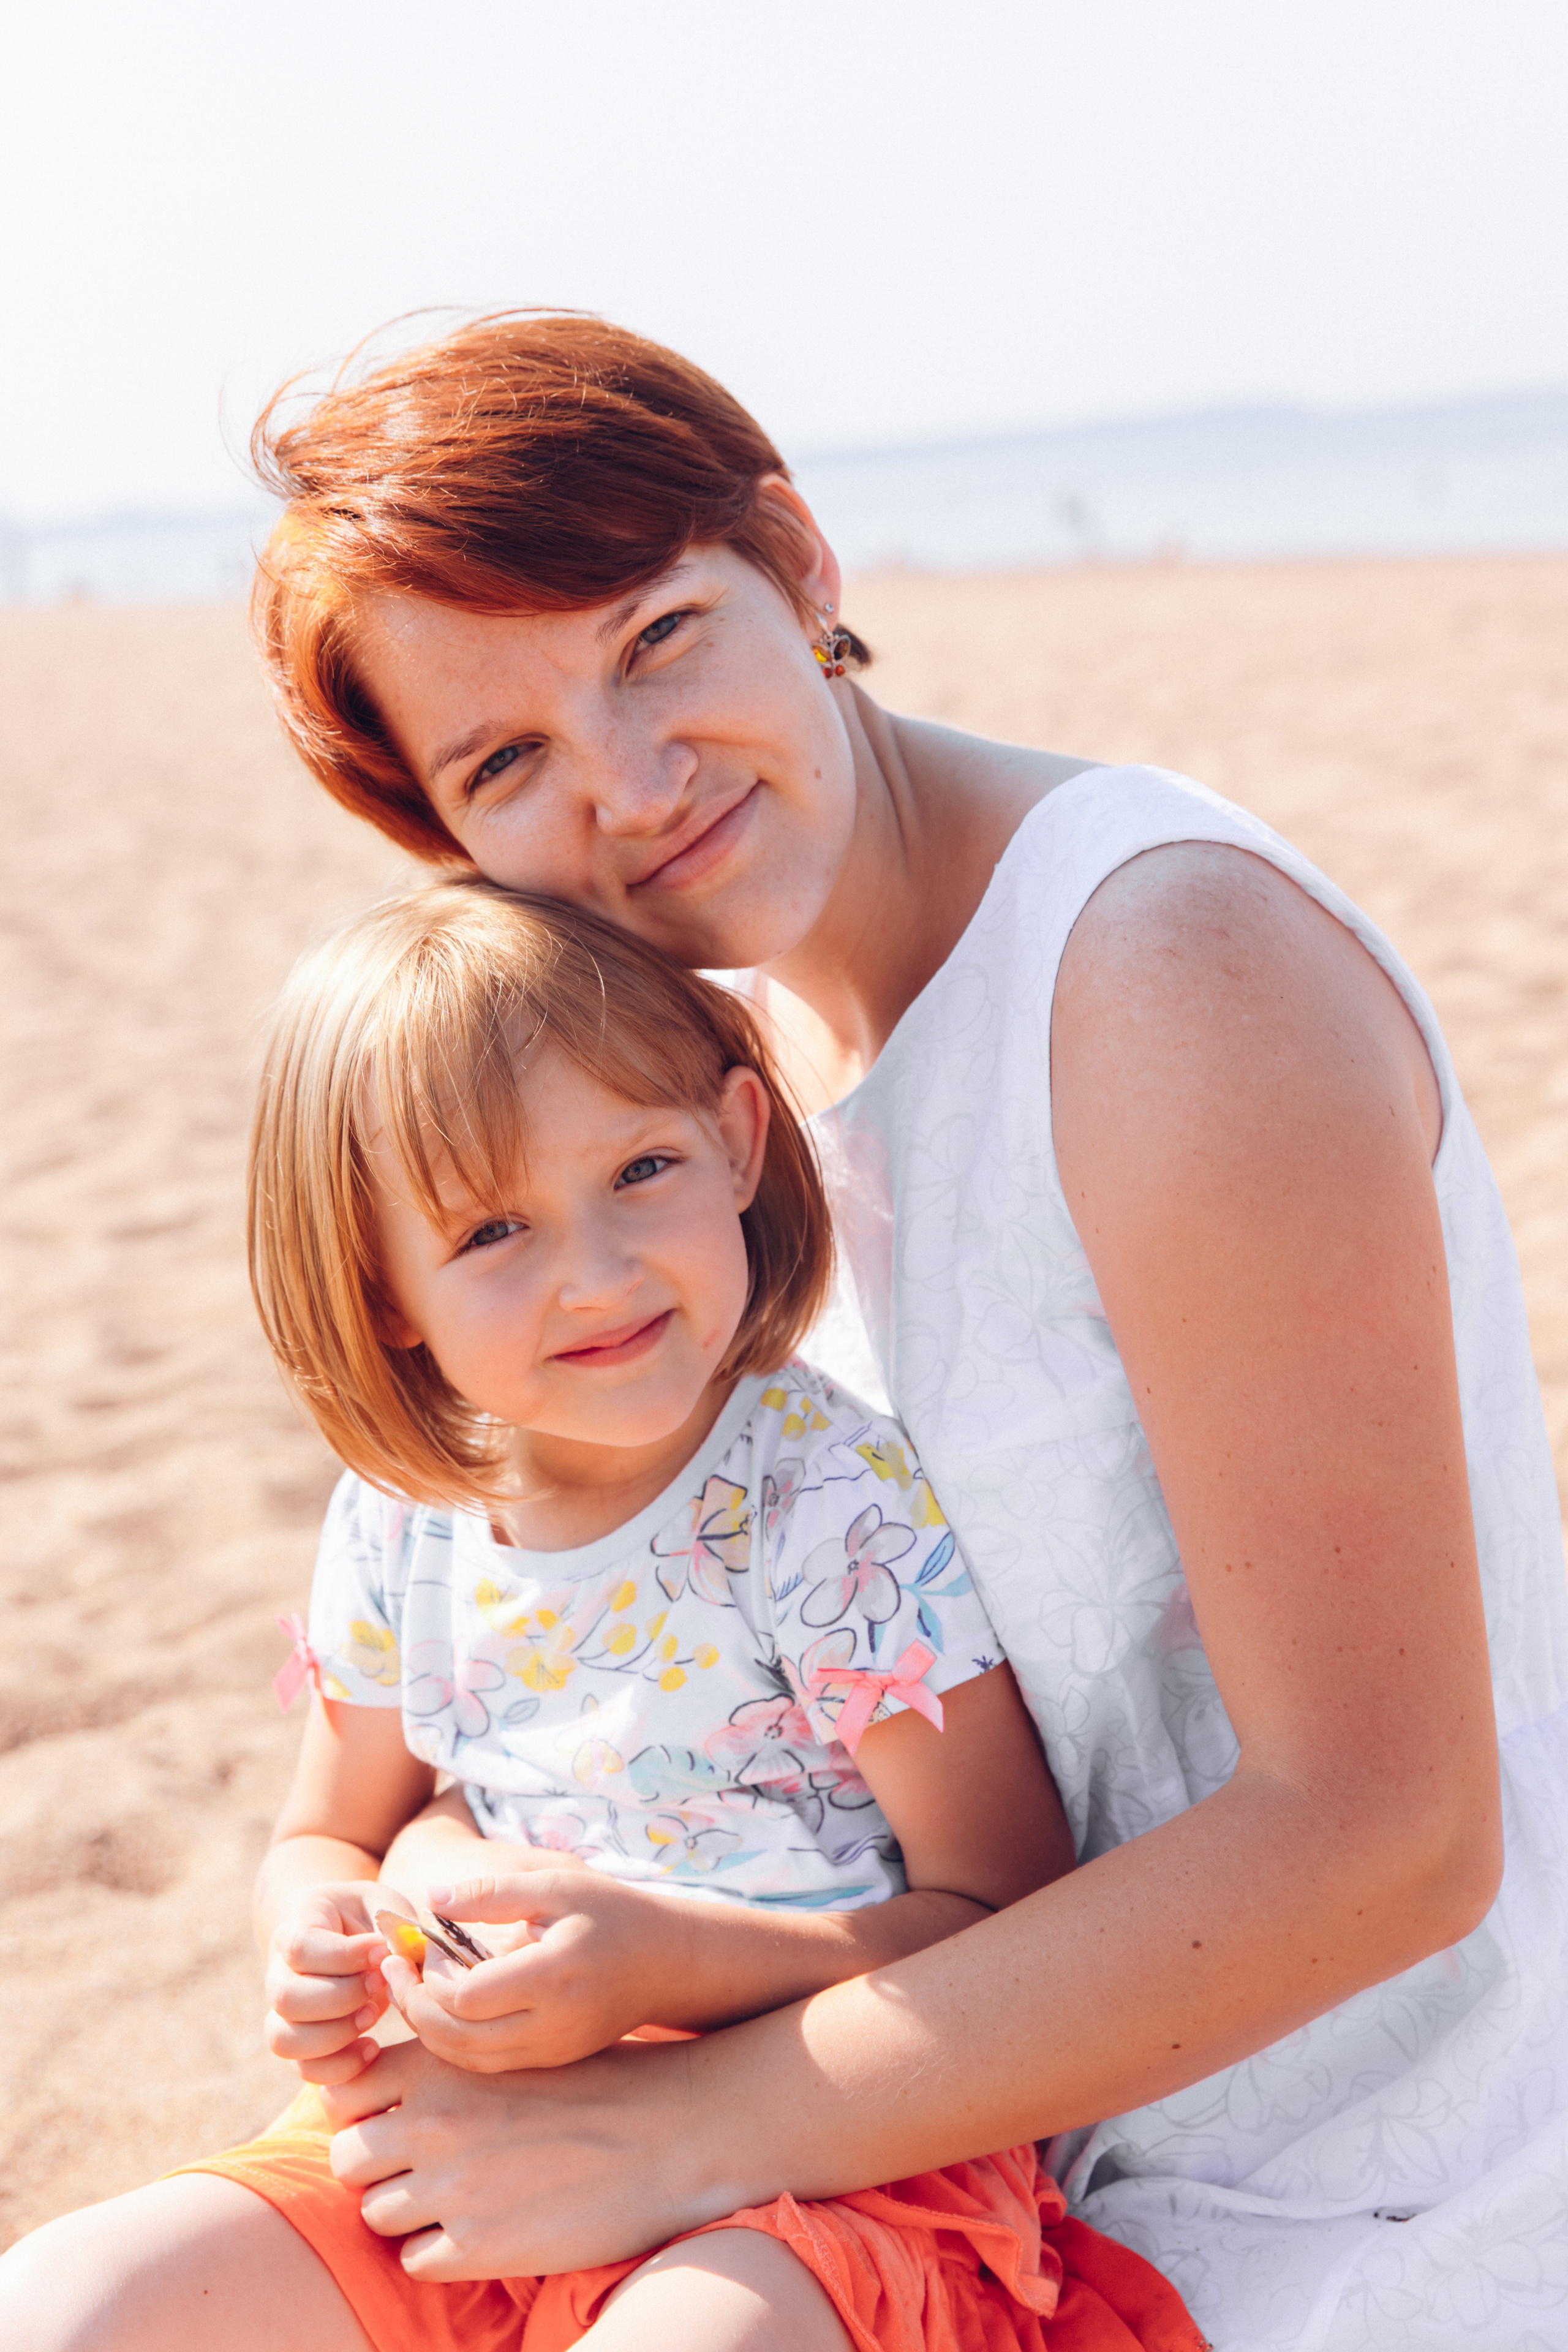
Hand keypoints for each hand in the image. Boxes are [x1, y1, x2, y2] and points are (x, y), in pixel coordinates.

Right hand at [264, 1883, 391, 2083]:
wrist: (347, 1933)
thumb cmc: (370, 1917)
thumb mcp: (383, 1906)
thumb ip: (393, 1927)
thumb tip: (398, 1963)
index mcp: (297, 1927)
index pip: (300, 1947)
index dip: (343, 1955)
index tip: (381, 1952)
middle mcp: (279, 1973)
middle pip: (286, 1998)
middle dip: (341, 1997)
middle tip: (382, 1983)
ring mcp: (283, 2013)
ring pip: (285, 2040)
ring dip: (336, 2035)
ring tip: (374, 2014)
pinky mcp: (301, 2044)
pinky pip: (305, 2069)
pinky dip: (338, 2068)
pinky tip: (372, 2049)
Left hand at [322, 2035, 707, 2278]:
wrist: (672, 2129)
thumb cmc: (601, 2082)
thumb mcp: (515, 2050)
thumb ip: (452, 2068)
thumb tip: (399, 2094)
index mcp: (440, 2063)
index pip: (345, 2092)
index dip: (363, 2109)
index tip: (391, 2118)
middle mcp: (433, 2122)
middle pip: (348, 2158)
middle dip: (376, 2167)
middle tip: (420, 2168)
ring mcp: (452, 2187)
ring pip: (374, 2213)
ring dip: (406, 2211)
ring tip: (454, 2200)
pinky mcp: (478, 2247)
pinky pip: (415, 2261)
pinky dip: (437, 2251)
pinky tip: (480, 2231)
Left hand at [381, 1869, 685, 2069]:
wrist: (665, 1963)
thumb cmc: (609, 1913)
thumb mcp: (555, 1886)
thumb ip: (492, 1893)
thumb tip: (430, 1897)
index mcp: (553, 1975)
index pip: (466, 1997)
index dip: (429, 1976)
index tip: (418, 1946)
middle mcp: (552, 2024)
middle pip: (458, 2037)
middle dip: (414, 2007)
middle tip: (394, 1972)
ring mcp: (553, 2051)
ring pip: (468, 2060)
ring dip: (430, 2030)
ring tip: (411, 1990)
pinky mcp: (552, 2063)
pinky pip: (489, 2064)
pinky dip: (456, 2044)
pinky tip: (445, 2010)